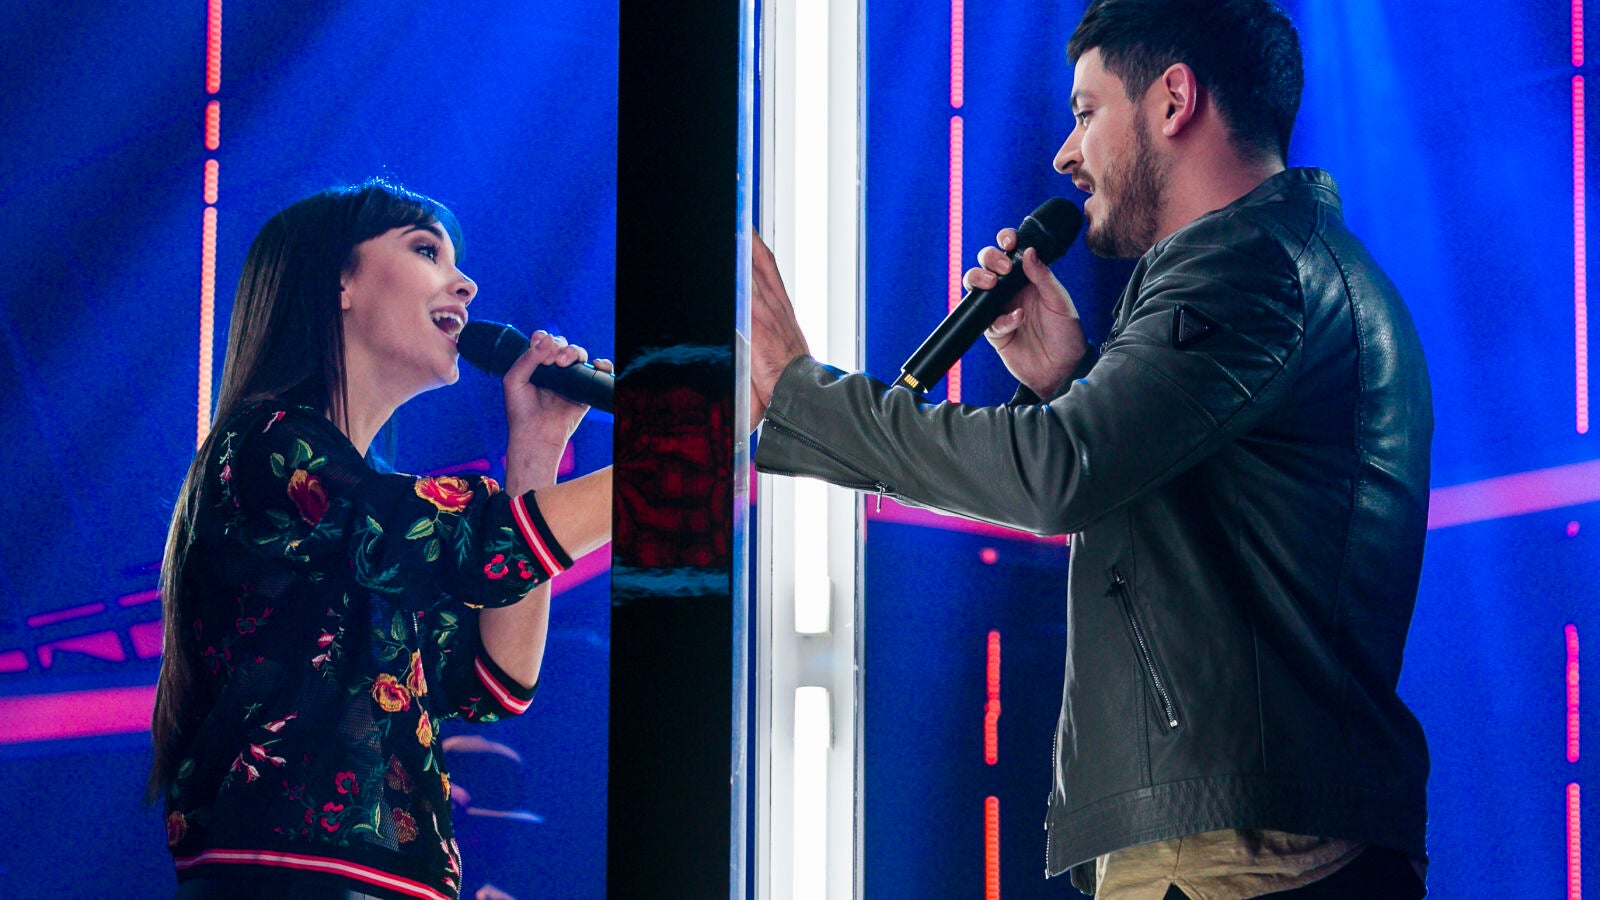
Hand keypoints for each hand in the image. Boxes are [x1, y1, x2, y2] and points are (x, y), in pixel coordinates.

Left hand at [502, 331, 609, 488]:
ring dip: (573, 352)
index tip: (539, 349)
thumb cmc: (520, 411)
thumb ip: (527, 358)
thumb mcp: (514, 380)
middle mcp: (553, 369)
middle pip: (562, 344)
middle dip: (558, 346)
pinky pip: (598, 372)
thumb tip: (548, 338)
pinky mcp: (584, 390)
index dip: (543, 339)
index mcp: (534, 364)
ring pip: (578, 354)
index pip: (542, 341)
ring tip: (564, 363)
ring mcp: (569, 379)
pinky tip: (595, 364)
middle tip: (552, 361)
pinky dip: (602, 365)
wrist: (535, 435)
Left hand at [750, 232, 810, 423]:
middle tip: (737, 221)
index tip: (749, 233)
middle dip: (749, 239)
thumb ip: (765, 341)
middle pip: (760, 262)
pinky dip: (739, 274)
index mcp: (782, 311)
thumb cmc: (792, 379)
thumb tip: (754, 344)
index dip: (758, 249)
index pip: (769, 270)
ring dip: (741, 252)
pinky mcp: (759, 324)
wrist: (803, 391)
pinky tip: (731, 258)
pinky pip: (746, 291)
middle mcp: (777, 306)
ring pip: (752, 271)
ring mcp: (768, 313)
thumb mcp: (779, 353)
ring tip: (731, 231)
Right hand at [965, 228, 1087, 397]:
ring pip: (975, 287)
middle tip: (1002, 269)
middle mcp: (1011, 291)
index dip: (1004, 241)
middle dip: (989, 259)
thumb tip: (1029, 251)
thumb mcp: (1059, 301)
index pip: (1010, 252)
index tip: (1008, 241)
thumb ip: (1043, 276)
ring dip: (978, 280)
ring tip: (992, 285)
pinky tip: (1017, 321)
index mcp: (1028, 278)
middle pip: (987, 264)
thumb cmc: (1066, 334)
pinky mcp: (994, 331)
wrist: (1062, 369)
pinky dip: (1000, 319)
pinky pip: (985, 319)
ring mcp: (1000, 310)